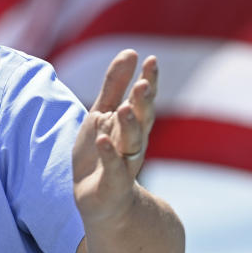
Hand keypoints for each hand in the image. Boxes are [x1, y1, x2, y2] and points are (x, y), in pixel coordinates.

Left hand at [73, 49, 157, 224]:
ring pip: (130, 143)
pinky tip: (103, 139)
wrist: (101, 201)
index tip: (150, 59)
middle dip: (143, 102)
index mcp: (131, 124)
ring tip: (124, 108)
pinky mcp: (112, 184)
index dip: (148, 81)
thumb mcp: (102, 114)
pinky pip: (113, 168)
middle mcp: (133, 142)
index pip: (142, 100)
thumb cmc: (101, 152)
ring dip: (129, 126)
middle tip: (143, 83)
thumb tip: (131, 51)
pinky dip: (109, 155)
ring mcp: (123, 163)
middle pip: (141, 119)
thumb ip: (114, 85)